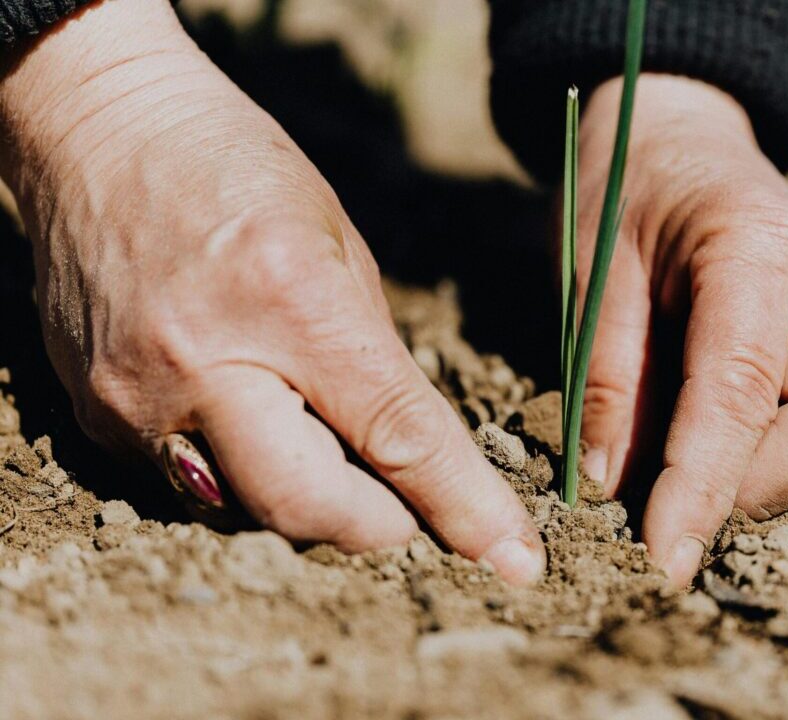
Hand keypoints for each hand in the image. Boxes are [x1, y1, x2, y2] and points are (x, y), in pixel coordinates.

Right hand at [0, 0, 543, 583]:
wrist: (98, 131)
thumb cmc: (236, 169)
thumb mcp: (339, 244)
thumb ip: (375, 357)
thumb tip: (410, 453)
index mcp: (291, 300)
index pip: (396, 435)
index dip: (464, 508)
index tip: (514, 560)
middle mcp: (205, 363)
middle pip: (310, 508)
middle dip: (378, 525)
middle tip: (405, 506)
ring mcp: (137, 398)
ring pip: (249, 511)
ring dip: (307, 498)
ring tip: (314, 431)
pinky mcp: (95, 416)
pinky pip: (190, 486)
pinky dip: (240, 471)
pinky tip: (246, 411)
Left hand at [576, 75, 787, 588]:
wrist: (680, 137)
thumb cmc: (626, 191)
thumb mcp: (592, 270)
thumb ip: (605, 376)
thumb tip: (613, 487)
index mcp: (759, 245)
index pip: (743, 390)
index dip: (704, 486)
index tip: (663, 558)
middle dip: (758, 489)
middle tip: (674, 500)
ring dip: (783, 481)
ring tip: (699, 464)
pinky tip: (734, 441)